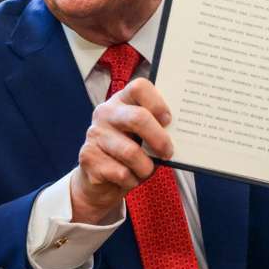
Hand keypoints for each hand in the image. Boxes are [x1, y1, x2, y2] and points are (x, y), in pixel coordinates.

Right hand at [70, 78, 173, 224]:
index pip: (139, 87)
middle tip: (168, 152)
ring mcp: (94, 134)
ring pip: (131, 152)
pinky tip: (128, 179)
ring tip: (146, 170)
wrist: (101, 181)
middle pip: (138, 118)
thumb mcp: (143, 137)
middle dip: (159, 139)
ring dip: (145, 167)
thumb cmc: (131, 154)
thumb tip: (180, 134)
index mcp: (122, 100)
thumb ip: (156, 129)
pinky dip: (132, 180)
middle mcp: (105, 112)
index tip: (168, 120)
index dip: (157, 102)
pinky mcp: (88, 157)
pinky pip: (121, 172)